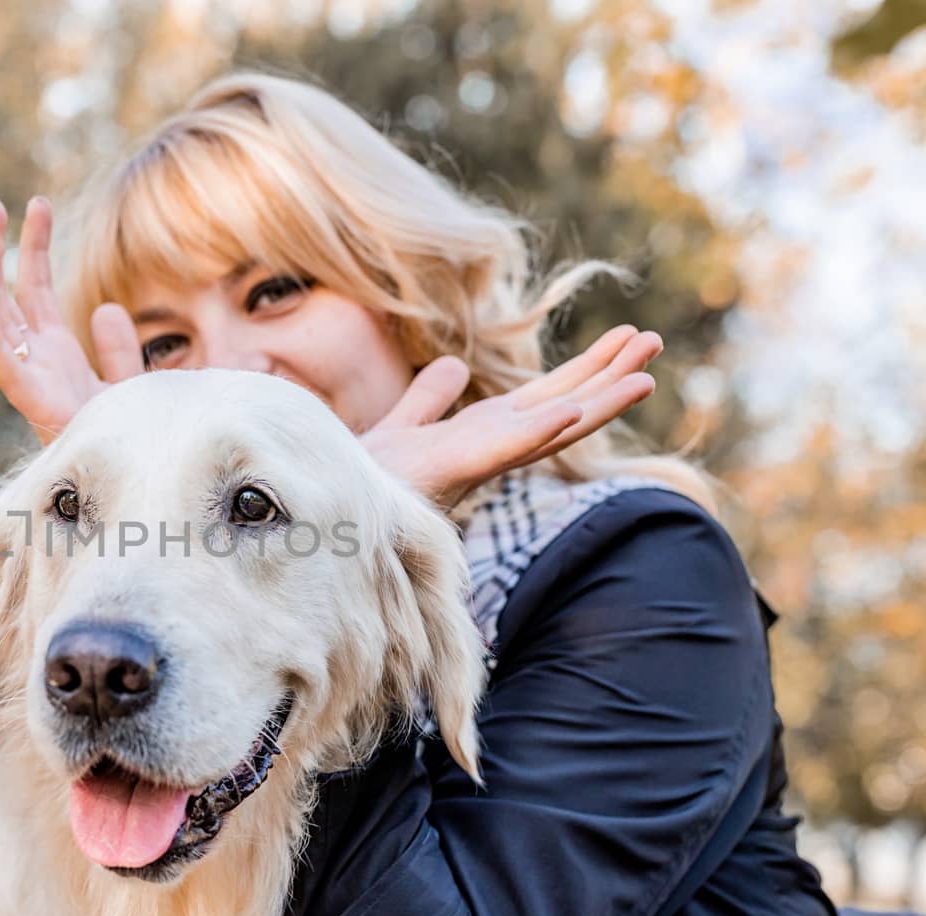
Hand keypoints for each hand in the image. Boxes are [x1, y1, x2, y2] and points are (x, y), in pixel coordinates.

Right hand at [0, 197, 142, 444]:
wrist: (135, 484)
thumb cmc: (127, 443)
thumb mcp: (127, 387)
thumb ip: (118, 351)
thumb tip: (107, 309)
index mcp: (54, 356)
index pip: (35, 290)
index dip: (33, 248)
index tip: (36, 205)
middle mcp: (36, 364)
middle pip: (7, 296)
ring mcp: (33, 381)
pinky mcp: (35, 403)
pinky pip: (5, 367)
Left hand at [360, 325, 663, 509]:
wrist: (324, 510)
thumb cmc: (362, 481)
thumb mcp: (400, 429)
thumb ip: (427, 401)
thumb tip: (451, 368)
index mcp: (477, 439)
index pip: (544, 401)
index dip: (585, 373)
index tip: (626, 342)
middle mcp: (484, 452)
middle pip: (561, 408)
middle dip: (607, 377)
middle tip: (655, 341)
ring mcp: (473, 464)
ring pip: (547, 429)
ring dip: (597, 403)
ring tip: (646, 377)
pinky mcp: (450, 472)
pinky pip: (499, 450)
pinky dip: (535, 432)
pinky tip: (570, 411)